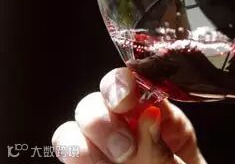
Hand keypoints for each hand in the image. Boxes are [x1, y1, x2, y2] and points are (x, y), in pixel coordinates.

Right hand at [52, 68, 206, 163]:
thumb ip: (164, 147)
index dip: (122, 84)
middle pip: (94, 102)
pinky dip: (79, 161)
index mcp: (158, 116)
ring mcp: (101, 152)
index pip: (131, 82)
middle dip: (102, 121)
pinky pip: (66, 155)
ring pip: (70, 130)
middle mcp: (125, 128)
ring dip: (83, 146)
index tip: (127, 101)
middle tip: (124, 150)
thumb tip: (148, 118)